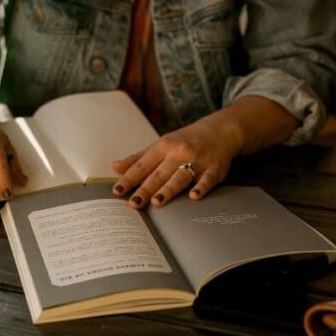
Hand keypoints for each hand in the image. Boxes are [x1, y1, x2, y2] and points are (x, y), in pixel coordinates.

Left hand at [112, 110, 243, 208]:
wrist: (219, 131)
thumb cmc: (185, 141)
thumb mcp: (160, 145)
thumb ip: (138, 158)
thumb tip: (115, 167)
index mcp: (163, 147)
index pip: (143, 165)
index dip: (129, 178)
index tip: (117, 191)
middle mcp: (179, 153)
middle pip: (159, 174)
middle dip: (145, 189)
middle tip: (133, 203)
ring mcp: (197, 161)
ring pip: (180, 176)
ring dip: (168, 189)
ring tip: (156, 202)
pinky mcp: (214, 169)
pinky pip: (207, 179)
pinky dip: (201, 187)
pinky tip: (194, 196)